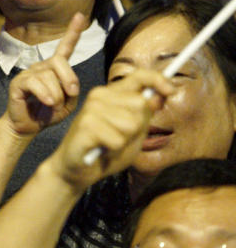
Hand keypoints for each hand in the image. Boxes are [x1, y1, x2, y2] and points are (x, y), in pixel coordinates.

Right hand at [5, 13, 86, 136]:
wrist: (28, 126)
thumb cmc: (48, 113)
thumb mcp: (67, 103)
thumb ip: (71, 90)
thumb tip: (68, 85)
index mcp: (54, 69)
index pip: (64, 47)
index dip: (72, 31)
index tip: (79, 15)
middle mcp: (41, 66)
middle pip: (59, 61)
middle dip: (69, 79)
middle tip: (71, 94)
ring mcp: (29, 73)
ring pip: (49, 76)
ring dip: (56, 95)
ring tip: (52, 106)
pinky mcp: (19, 83)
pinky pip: (35, 83)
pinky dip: (44, 95)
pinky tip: (45, 102)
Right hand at [46, 69, 174, 190]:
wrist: (77, 170)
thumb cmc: (106, 151)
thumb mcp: (133, 133)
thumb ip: (144, 115)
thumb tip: (159, 96)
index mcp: (112, 94)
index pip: (138, 77)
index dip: (157, 80)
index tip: (171, 91)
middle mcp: (99, 95)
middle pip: (140, 104)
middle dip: (137, 126)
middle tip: (121, 137)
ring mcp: (91, 108)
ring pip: (130, 124)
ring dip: (124, 141)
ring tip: (109, 144)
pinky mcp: (85, 125)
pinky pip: (117, 140)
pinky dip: (114, 150)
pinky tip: (101, 150)